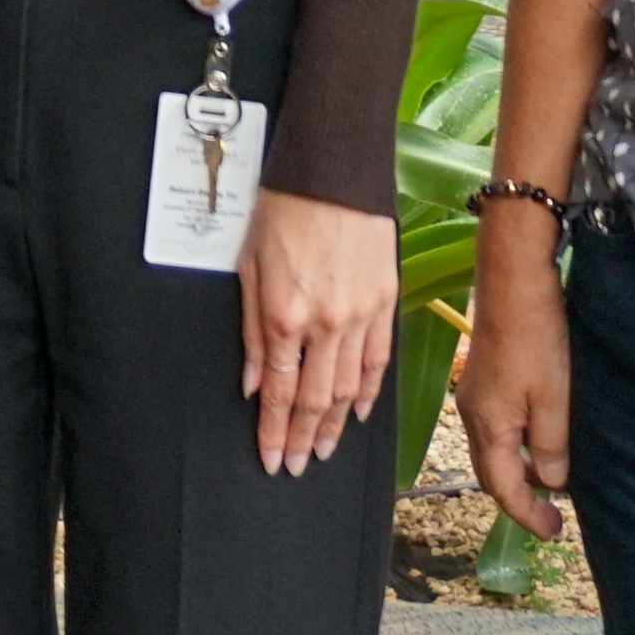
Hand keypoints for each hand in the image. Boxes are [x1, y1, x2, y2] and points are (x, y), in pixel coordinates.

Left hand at [238, 192, 396, 476]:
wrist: (333, 168)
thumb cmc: (282, 208)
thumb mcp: (248, 266)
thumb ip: (250, 331)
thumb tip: (252, 383)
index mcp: (284, 316)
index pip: (277, 392)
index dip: (272, 432)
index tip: (270, 459)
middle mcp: (325, 323)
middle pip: (312, 399)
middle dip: (301, 439)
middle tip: (294, 467)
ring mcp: (360, 315)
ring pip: (347, 388)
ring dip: (333, 425)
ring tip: (321, 450)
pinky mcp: (386, 300)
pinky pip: (378, 359)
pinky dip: (368, 391)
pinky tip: (356, 411)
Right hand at [454, 225, 571, 538]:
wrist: (514, 279)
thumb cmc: (536, 337)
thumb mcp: (553, 398)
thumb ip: (551, 446)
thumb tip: (552, 482)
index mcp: (488, 425)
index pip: (503, 488)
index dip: (527, 516)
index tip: (554, 533)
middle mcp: (473, 413)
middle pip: (491, 473)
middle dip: (519, 499)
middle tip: (552, 518)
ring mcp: (475, 394)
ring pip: (493, 450)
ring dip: (518, 472)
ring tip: (550, 484)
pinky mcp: (484, 376)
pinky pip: (495, 427)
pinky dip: (515, 446)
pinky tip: (538, 440)